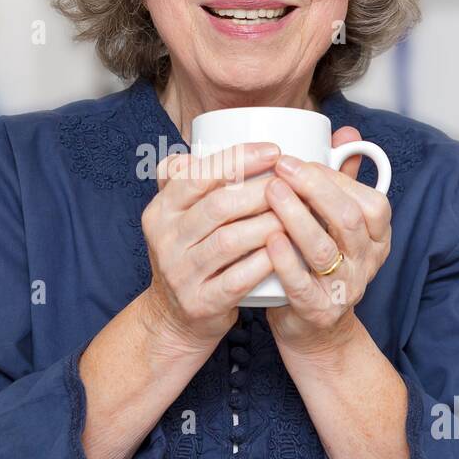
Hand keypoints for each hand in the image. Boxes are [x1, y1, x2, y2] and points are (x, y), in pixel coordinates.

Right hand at [141, 140, 283, 348]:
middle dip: (261, 191)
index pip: (197, 175)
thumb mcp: (179, 216)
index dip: (238, 159)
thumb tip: (205, 141)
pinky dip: (265, 263)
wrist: (176, 317)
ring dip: (268, 224)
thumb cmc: (191, 255)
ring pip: (230, 241)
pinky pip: (238, 279)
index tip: (274, 150)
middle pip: (218, 206)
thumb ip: (190, 178)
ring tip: (297, 214)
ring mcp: (180, 274)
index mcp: (161, 210)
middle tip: (293, 184)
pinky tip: (286, 251)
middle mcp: (165, 240)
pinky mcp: (200, 303)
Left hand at [262, 124, 391, 354]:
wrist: (312, 327)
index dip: (333, 178)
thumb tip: (347, 132)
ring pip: (325, 249)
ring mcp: (344, 288)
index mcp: (376, 236)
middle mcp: (367, 262)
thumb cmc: (317, 262)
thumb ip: (341, 178)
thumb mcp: (334, 221)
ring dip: (296, 216)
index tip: (296, 159)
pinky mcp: (318, 311)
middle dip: (314, 187)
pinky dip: (284, 260)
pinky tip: (267, 238)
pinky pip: (302, 284)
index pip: (368, 201)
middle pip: (348, 219)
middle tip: (281, 167)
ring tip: (270, 192)